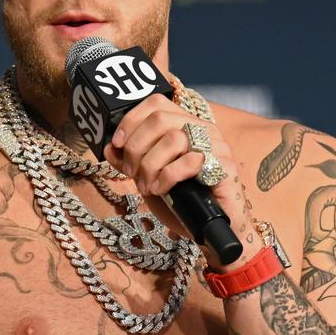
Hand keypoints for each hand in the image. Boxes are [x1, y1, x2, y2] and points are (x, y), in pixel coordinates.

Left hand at [103, 93, 241, 220]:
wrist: (210, 231)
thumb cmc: (183, 203)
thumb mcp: (148, 179)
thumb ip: (130, 162)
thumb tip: (110, 147)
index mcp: (186, 126)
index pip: (157, 103)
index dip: (132, 119)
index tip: (118, 143)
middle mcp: (203, 130)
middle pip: (160, 119)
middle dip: (136, 147)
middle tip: (131, 172)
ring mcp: (217, 147)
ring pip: (173, 139)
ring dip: (150, 165)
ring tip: (146, 186)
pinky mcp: (225, 167)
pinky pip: (189, 162)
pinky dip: (167, 177)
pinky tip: (161, 190)